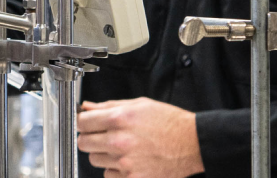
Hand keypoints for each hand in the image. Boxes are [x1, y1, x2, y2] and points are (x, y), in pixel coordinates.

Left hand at [77, 98, 203, 177]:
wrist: (193, 144)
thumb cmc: (170, 123)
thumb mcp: (142, 105)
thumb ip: (110, 106)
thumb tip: (87, 107)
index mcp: (120, 118)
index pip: (83, 122)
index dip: (84, 122)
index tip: (88, 124)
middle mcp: (119, 140)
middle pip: (84, 143)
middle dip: (92, 139)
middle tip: (106, 136)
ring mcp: (124, 162)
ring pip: (95, 160)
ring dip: (104, 155)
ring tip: (124, 148)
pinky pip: (108, 174)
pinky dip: (116, 169)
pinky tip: (131, 160)